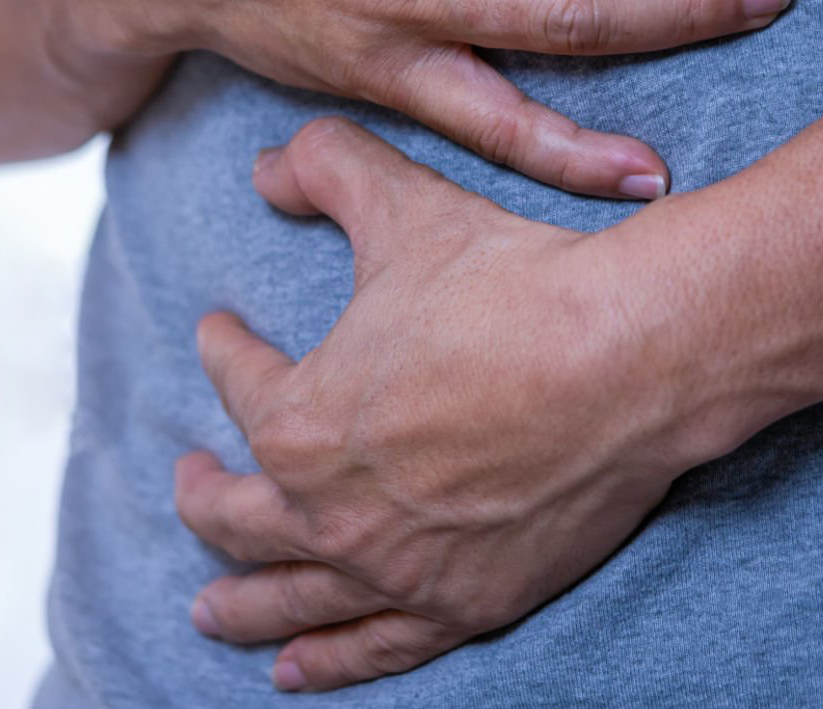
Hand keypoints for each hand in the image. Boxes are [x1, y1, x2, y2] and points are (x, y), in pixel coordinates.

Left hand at [173, 117, 758, 691]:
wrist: (631, 358)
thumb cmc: (511, 282)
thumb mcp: (399, 203)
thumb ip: (321, 167)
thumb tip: (266, 164)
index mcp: (297, 422)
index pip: (237, 386)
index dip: (224, 349)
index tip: (221, 332)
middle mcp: (330, 513)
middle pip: (237, 516)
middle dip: (204, 496)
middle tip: (190, 481)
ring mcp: (395, 570)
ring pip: (289, 599)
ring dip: (241, 604)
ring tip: (209, 613)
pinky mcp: (463, 606)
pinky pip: (374, 645)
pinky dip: (328, 660)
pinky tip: (295, 671)